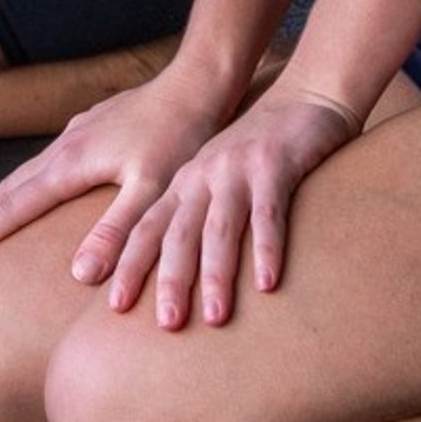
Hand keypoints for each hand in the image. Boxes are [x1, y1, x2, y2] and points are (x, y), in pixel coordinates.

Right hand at [0, 66, 238, 275]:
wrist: (197, 82)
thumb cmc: (180, 136)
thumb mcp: (151, 189)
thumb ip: (117, 231)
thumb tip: (79, 274)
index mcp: (71, 164)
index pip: (15, 207)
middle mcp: (65, 145)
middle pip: (10, 188)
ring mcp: (77, 131)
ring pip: (27, 171)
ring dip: (3, 201)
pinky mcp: (92, 124)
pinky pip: (47, 159)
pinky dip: (29, 182)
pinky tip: (40, 187)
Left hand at [105, 82, 361, 326]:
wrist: (304, 96)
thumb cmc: (259, 152)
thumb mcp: (217, 178)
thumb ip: (196, 216)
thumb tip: (177, 275)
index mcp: (184, 184)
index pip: (148, 229)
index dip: (131, 265)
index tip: (115, 306)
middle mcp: (203, 177)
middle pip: (178, 233)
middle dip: (170, 279)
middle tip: (165, 324)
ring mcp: (238, 170)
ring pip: (220, 228)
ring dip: (217, 274)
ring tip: (215, 317)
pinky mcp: (275, 165)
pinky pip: (269, 213)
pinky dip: (267, 248)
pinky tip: (268, 283)